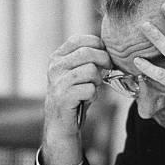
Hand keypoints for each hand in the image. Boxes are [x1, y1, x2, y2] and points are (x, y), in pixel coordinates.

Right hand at [42, 34, 111, 164]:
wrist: (61, 124)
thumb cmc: (75, 97)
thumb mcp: (78, 74)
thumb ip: (88, 60)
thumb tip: (109, 48)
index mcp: (57, 57)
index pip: (80, 40)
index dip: (97, 45)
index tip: (105, 55)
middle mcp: (55, 67)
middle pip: (87, 53)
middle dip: (103, 61)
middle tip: (107, 70)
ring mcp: (57, 82)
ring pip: (90, 70)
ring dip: (97, 81)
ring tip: (92, 88)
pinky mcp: (63, 97)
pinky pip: (89, 89)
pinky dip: (93, 95)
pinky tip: (87, 99)